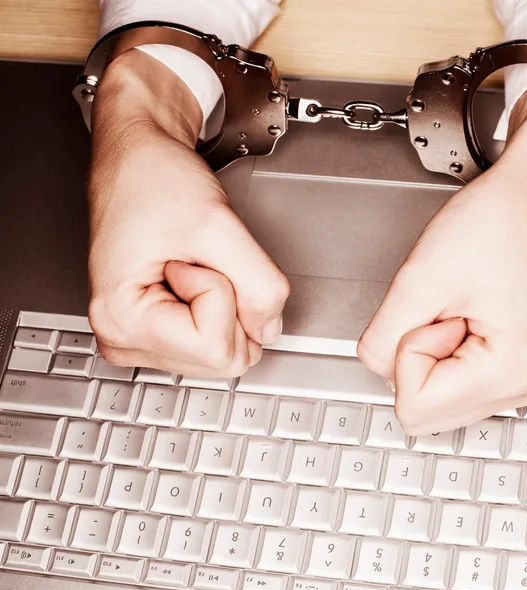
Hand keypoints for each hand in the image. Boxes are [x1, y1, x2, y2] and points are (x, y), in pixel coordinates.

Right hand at [87, 50, 289, 376]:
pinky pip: (218, 342)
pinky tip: (191, 276)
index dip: (225, 294)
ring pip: (225, 355)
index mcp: (122, 319)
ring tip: (192, 265)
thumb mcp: (219, 225)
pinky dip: (221, 307)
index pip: (216, 348)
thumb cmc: (154, 179)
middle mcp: (122, 338)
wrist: (139, 159)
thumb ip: (259, 284)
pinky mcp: (157, 334)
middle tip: (197, 261)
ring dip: (226, 304)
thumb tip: (271, 328)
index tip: (194, 258)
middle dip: (229, 305)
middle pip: (223, 360)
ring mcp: (138, 339)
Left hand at [358, 74, 526, 433]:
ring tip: (462, 310)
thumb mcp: (418, 280)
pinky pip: (453, 385)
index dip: (409, 350)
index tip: (439, 310)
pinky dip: (445, 354)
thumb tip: (378, 369)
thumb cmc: (497, 223)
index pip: (414, 406)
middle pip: (426, 412)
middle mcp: (526, 386)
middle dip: (420, 357)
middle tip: (449, 310)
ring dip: (433, 355)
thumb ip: (381, 340)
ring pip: (436, 401)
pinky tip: (467, 318)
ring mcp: (523, 381)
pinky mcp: (514, 370)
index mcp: (513, 371)